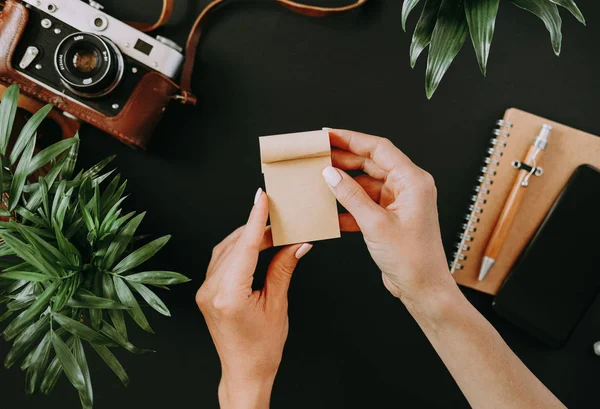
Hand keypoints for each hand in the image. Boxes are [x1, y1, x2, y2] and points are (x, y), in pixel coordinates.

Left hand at [196, 189, 311, 408]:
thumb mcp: (277, 305)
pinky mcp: (206, 292)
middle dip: (257, 229)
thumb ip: (283, 269)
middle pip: (235, 245)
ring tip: (272, 232)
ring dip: (247, 237)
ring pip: (225, 250)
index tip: (262, 197)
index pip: (244, 247)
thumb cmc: (263, 348)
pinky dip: (238, 249)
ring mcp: (205, 291)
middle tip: (282, 220)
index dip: (255, 219)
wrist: (244, 372)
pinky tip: (254, 246)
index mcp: (229, 295)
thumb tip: (297, 244)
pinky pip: (220, 261)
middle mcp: (211, 290)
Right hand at [323, 129, 453, 309]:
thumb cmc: (412, 258)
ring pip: (365, 183)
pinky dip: (347, 205)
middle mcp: (407, 187)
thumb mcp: (376, 224)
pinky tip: (329, 209)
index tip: (329, 135)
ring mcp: (398, 202)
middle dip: (343, 158)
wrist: (423, 288)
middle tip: (318, 154)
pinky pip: (364, 203)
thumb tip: (330, 173)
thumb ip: (351, 196)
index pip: (379, 148)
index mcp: (412, 181)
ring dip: (343, 183)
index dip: (351, 138)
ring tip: (319, 178)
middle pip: (371, 162)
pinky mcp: (389, 217)